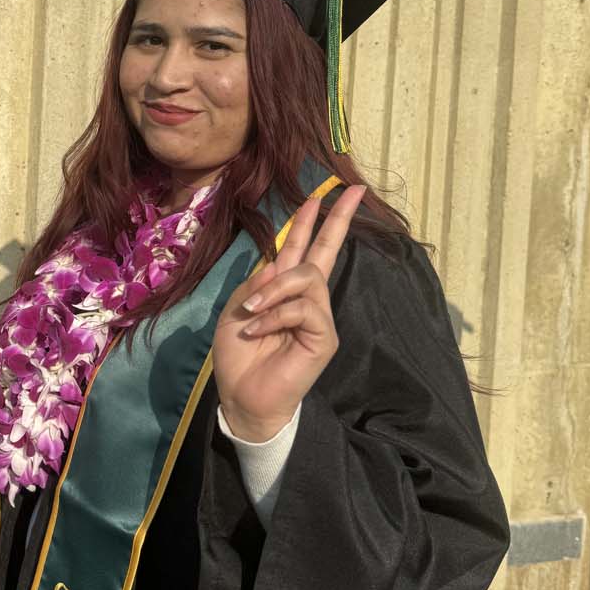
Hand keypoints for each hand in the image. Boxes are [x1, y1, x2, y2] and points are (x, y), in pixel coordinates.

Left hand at [213, 184, 365, 439]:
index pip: (303, 248)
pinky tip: (257, 329)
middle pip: (326, 251)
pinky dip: (275, 316)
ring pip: (307, 278)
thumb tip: (280, 267)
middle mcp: (307, 298)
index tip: (323, 194)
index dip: (312, 221)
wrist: (242, 397)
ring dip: (273, 291)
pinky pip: (304, 309)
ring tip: (251, 313)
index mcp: (284, 289)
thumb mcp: (237, 310)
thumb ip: (259, 285)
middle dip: (337, 220)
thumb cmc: (239, 356)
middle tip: (352, 193)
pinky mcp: (324, 337)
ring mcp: (318, 317)